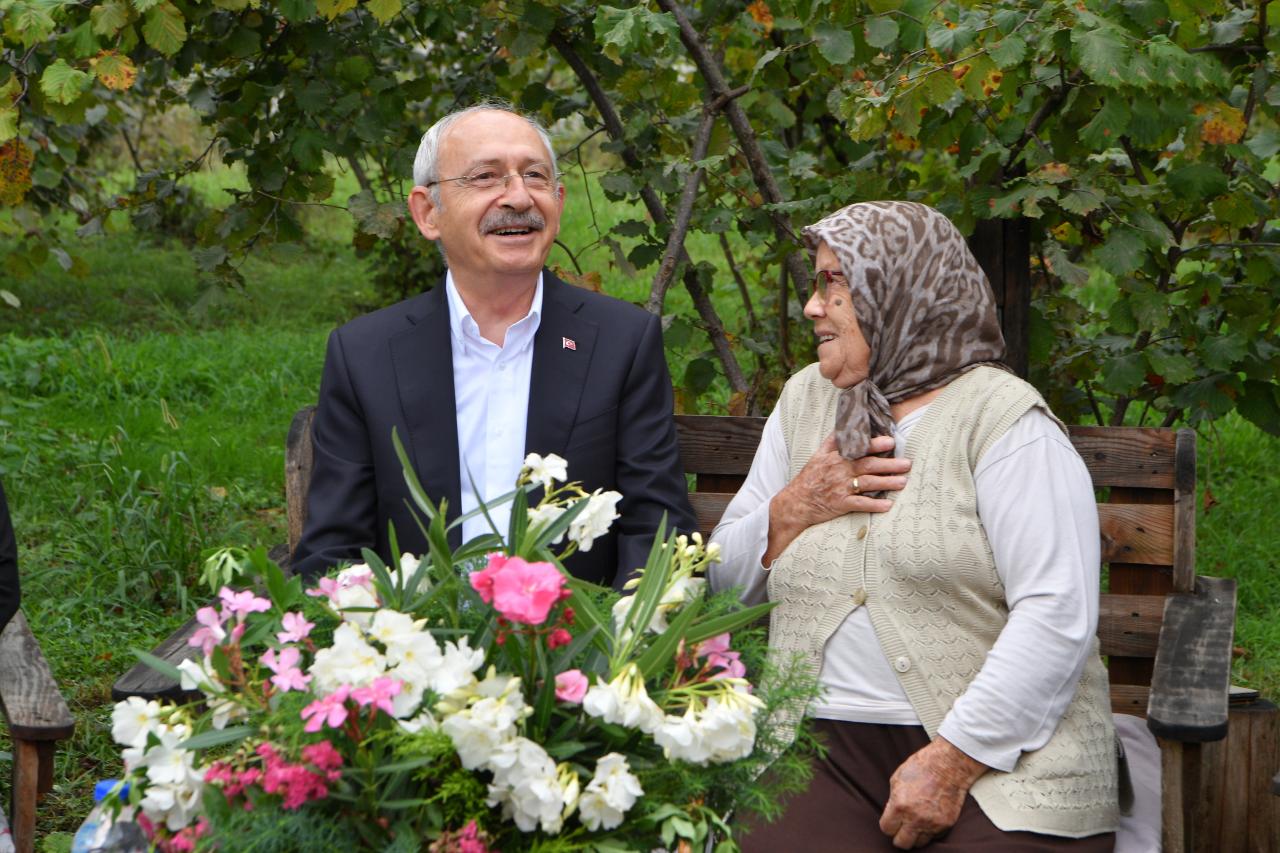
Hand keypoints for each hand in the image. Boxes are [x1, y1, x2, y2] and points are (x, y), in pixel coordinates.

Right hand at [764, 433, 909, 564]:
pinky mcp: (840, 504)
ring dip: (887, 483)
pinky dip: (874, 505)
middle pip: (868, 465)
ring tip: (903, 482)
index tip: (891, 441)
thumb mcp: (818, 455)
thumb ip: (834, 440)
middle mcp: (839, 471)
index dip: (874, 444)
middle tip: (907, 464)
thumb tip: (846, 424)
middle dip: (889, 464)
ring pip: (867, 484)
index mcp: (835, 457)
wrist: (796, 502)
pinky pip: (860, 505)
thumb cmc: (810, 477)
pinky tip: (888, 505)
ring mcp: (840, 488)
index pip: (858, 448)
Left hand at [879, 737, 987, 848]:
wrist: (949, 765)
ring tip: (916, 823)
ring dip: (916, 835)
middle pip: (902, 843)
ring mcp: (932, 823)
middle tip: (902, 828)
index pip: (887, 829)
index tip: (891, 821)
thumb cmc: (921, 767)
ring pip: (919, 843)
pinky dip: (930, 831)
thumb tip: (892, 815)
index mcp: (900, 806)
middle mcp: (916, 818)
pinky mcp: (946, 824)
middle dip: (899, 836)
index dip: (888, 825)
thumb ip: (893, 801)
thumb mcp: (897, 780)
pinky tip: (929, 818)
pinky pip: (934, 836)